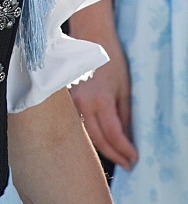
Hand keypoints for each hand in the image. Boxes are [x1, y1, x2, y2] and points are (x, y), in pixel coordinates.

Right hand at [71, 33, 137, 170]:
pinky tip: (102, 140)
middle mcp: (83, 102)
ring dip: (102, 147)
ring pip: (87, 133)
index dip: (124, 150)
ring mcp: (73, 101)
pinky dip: (91, 134)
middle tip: (127, 163)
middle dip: (114, 154)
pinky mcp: (69, 100)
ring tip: (117, 155)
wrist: (91, 40)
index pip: (113, 134)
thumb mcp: (124, 88)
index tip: (134, 158)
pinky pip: (80, 123)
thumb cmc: (111, 61)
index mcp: (100, 99)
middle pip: (98, 139)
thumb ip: (124, 115)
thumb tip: (126, 138)